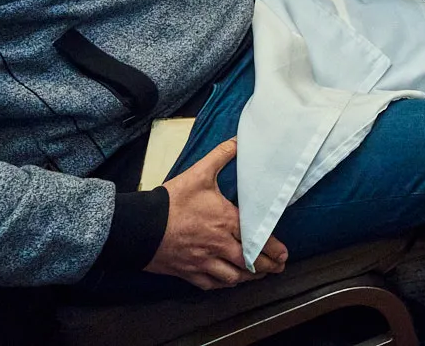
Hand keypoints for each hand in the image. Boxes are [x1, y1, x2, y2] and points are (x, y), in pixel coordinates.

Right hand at [144, 139, 286, 288]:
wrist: (141, 226)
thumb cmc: (172, 200)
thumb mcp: (200, 173)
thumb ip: (222, 156)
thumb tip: (238, 140)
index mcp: (226, 221)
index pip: (257, 238)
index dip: (273, 249)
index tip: (283, 255)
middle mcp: (218, 244)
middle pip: (249, 263)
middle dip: (267, 267)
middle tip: (277, 268)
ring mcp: (203, 261)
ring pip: (232, 277)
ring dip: (247, 278)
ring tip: (257, 276)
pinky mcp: (187, 272)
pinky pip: (210, 284)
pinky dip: (222, 284)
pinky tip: (228, 281)